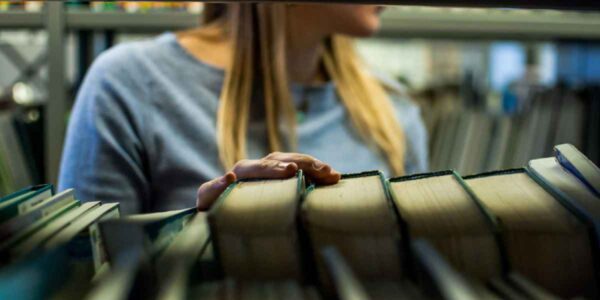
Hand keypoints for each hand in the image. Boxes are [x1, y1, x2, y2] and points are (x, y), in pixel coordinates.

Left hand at [196, 152, 341, 209]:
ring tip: (332, 174)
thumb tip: (230, 176)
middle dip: (304, 165)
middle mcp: (257, 165)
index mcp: (242, 170)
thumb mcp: (208, 199)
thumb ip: (215, 189)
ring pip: (294, 161)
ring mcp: (269, 168)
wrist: (217, 203)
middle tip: (325, 172)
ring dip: (314, 166)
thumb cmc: (212, 205)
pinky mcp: (279, 174)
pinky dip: (314, 171)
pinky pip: (299, 168)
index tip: (292, 171)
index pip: (262, 167)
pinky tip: (330, 177)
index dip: (277, 168)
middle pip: (283, 160)